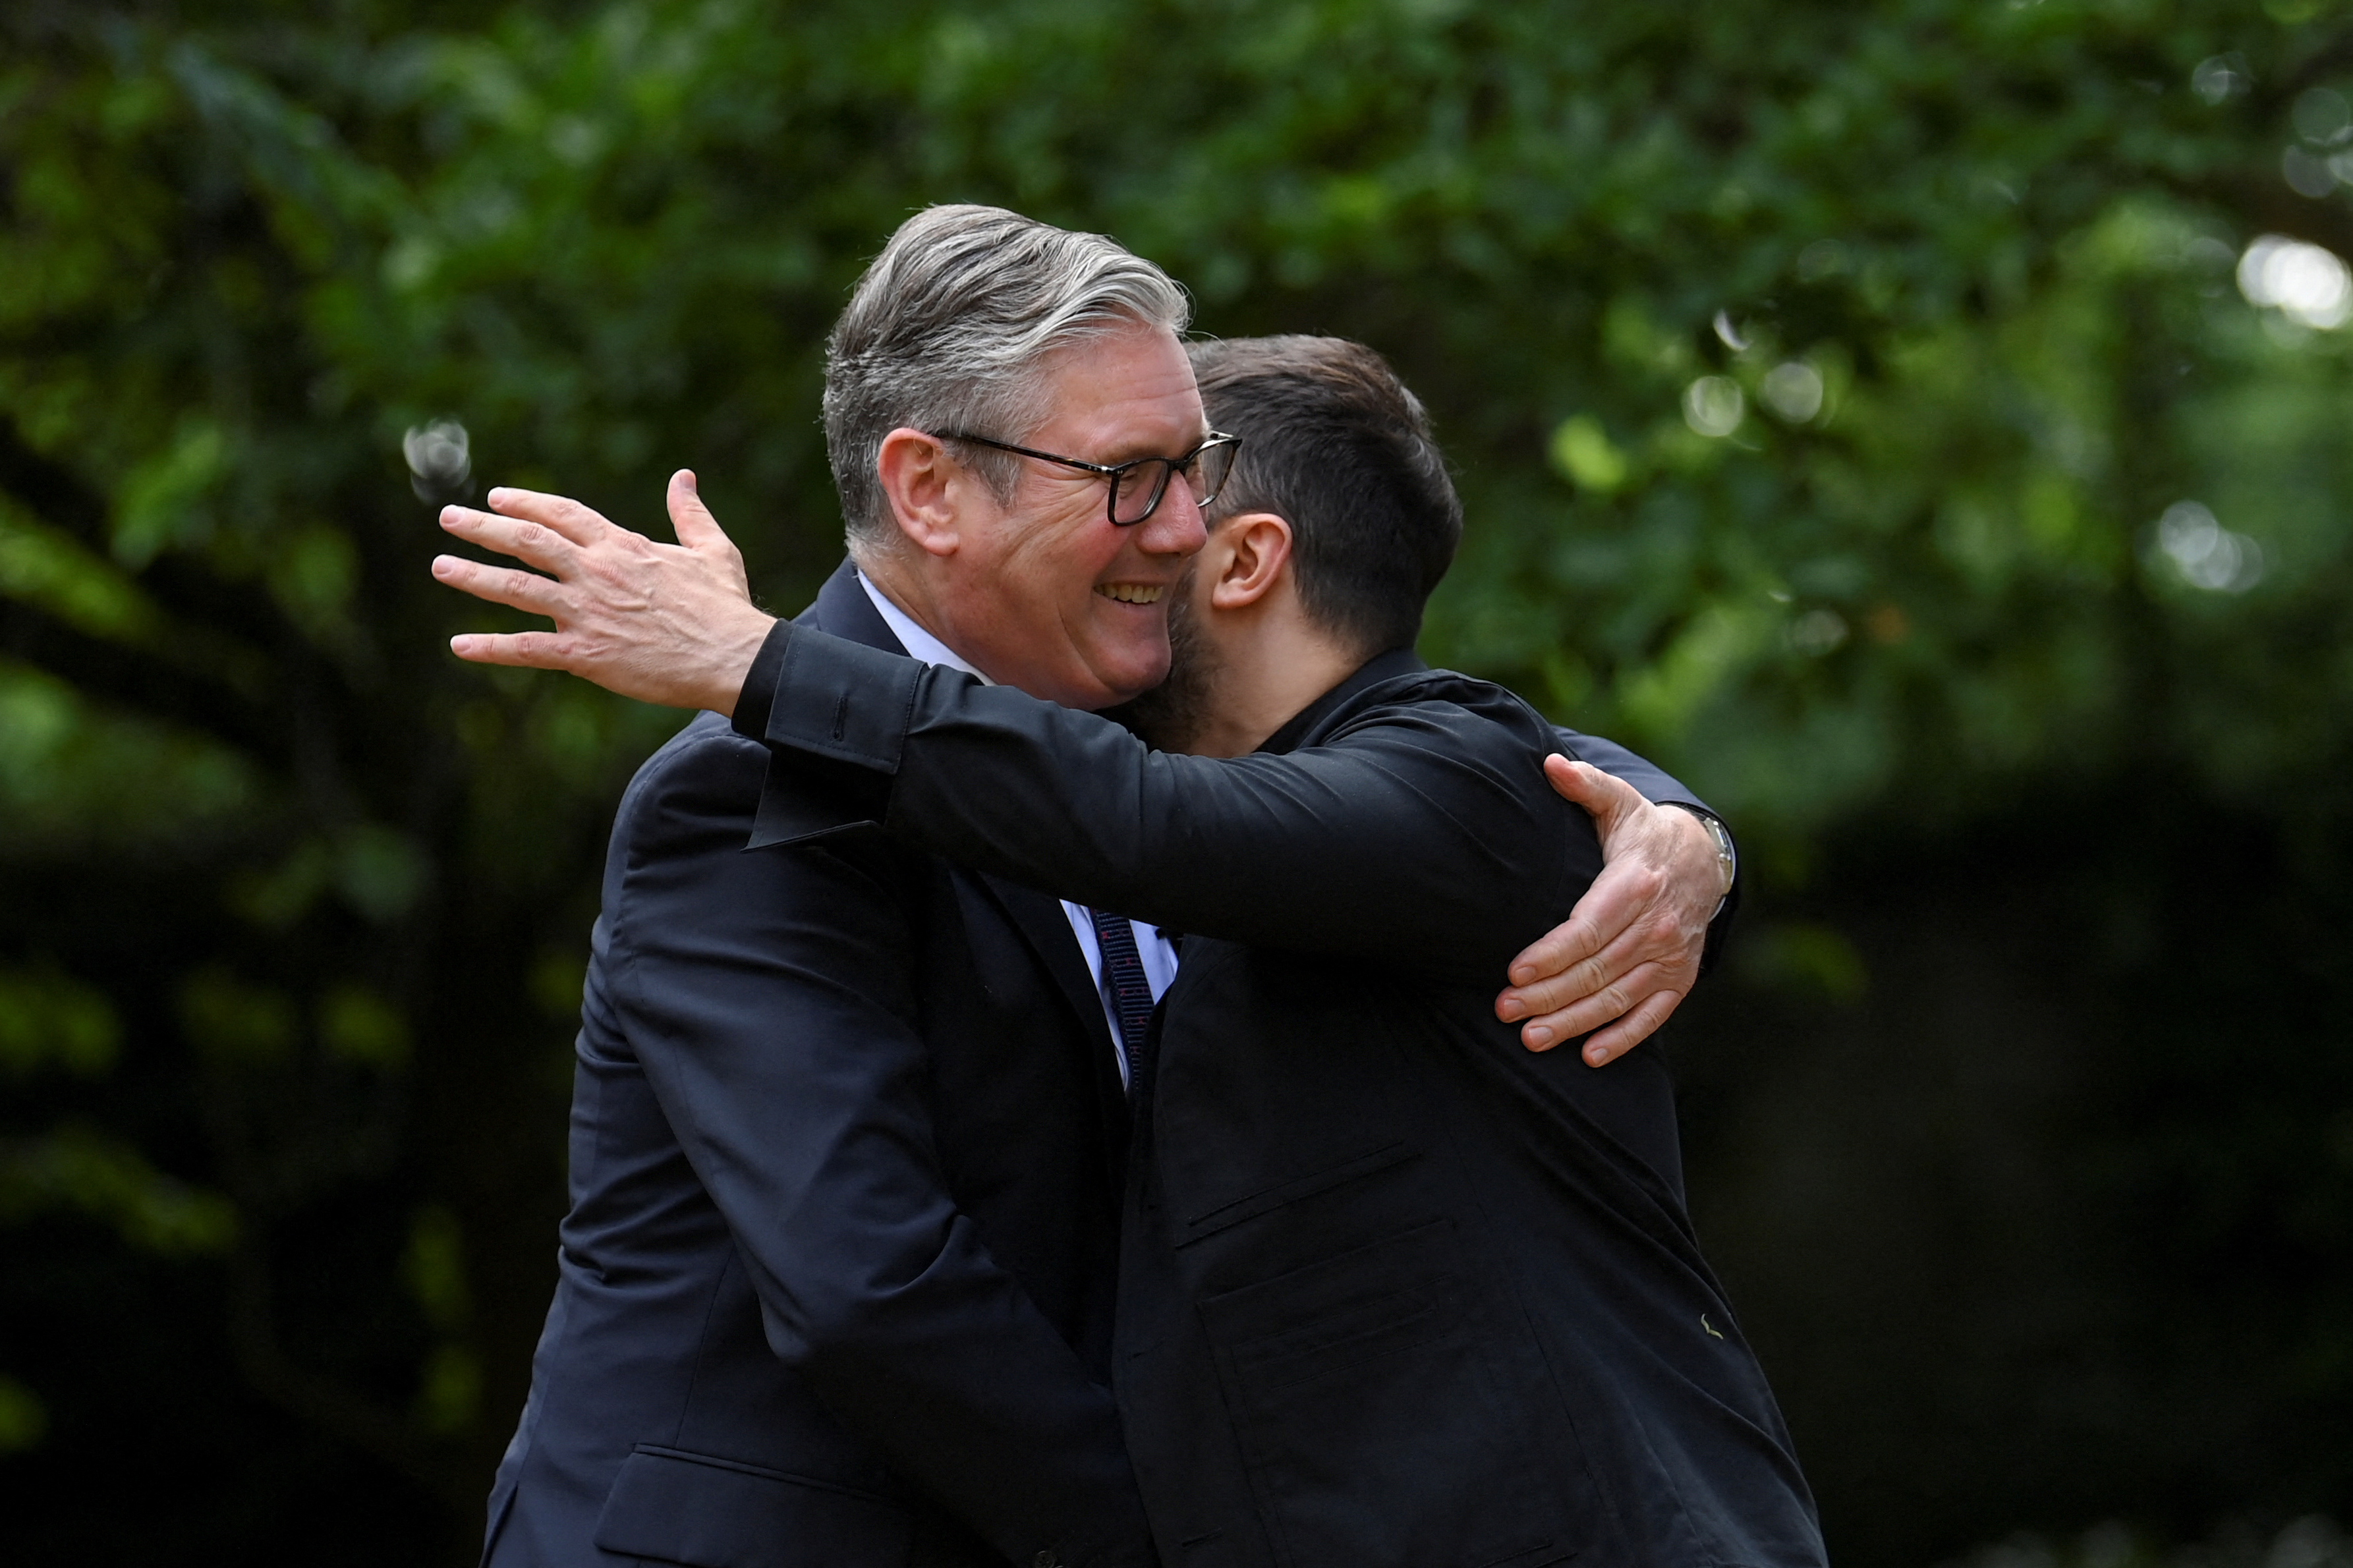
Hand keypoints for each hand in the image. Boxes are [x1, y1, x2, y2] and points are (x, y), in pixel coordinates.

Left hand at [432, 470, 776, 713]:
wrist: (733, 657)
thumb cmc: (726, 606)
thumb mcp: (713, 549)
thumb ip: (689, 513)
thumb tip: (683, 476)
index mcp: (622, 547)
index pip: (562, 514)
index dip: (527, 502)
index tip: (497, 496)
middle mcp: (596, 573)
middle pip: (528, 540)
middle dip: (484, 527)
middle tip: (449, 517)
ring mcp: (587, 613)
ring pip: (518, 588)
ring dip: (474, 576)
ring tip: (441, 566)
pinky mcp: (586, 654)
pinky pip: (528, 649)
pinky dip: (491, 648)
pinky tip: (459, 645)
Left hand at [1494, 755, 1724, 1065]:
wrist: (1704, 859)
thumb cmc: (1643, 832)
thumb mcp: (1619, 802)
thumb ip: (1585, 785)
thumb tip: (1551, 765)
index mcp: (1635, 883)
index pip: (1588, 928)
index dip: (1551, 954)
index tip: (1514, 972)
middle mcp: (1656, 925)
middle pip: (1596, 970)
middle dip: (1549, 995)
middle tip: (1505, 1011)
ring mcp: (1670, 956)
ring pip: (1618, 998)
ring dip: (1575, 1023)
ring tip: (1533, 1038)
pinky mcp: (1680, 978)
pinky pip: (1653, 1016)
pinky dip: (1624, 1038)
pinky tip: (1591, 1056)